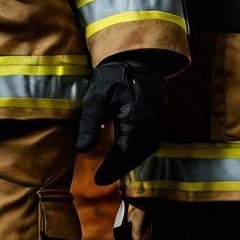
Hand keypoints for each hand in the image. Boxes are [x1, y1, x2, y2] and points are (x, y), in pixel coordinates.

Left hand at [76, 56, 166, 185]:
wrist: (138, 58)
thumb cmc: (114, 75)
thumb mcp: (96, 97)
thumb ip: (89, 124)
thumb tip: (81, 150)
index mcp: (137, 122)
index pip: (123, 155)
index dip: (110, 169)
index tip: (97, 180)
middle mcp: (152, 127)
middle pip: (134, 157)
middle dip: (118, 168)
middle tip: (102, 178)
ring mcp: (158, 124)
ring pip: (142, 151)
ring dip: (127, 161)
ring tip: (110, 169)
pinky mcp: (159, 120)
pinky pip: (148, 143)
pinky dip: (135, 151)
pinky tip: (124, 153)